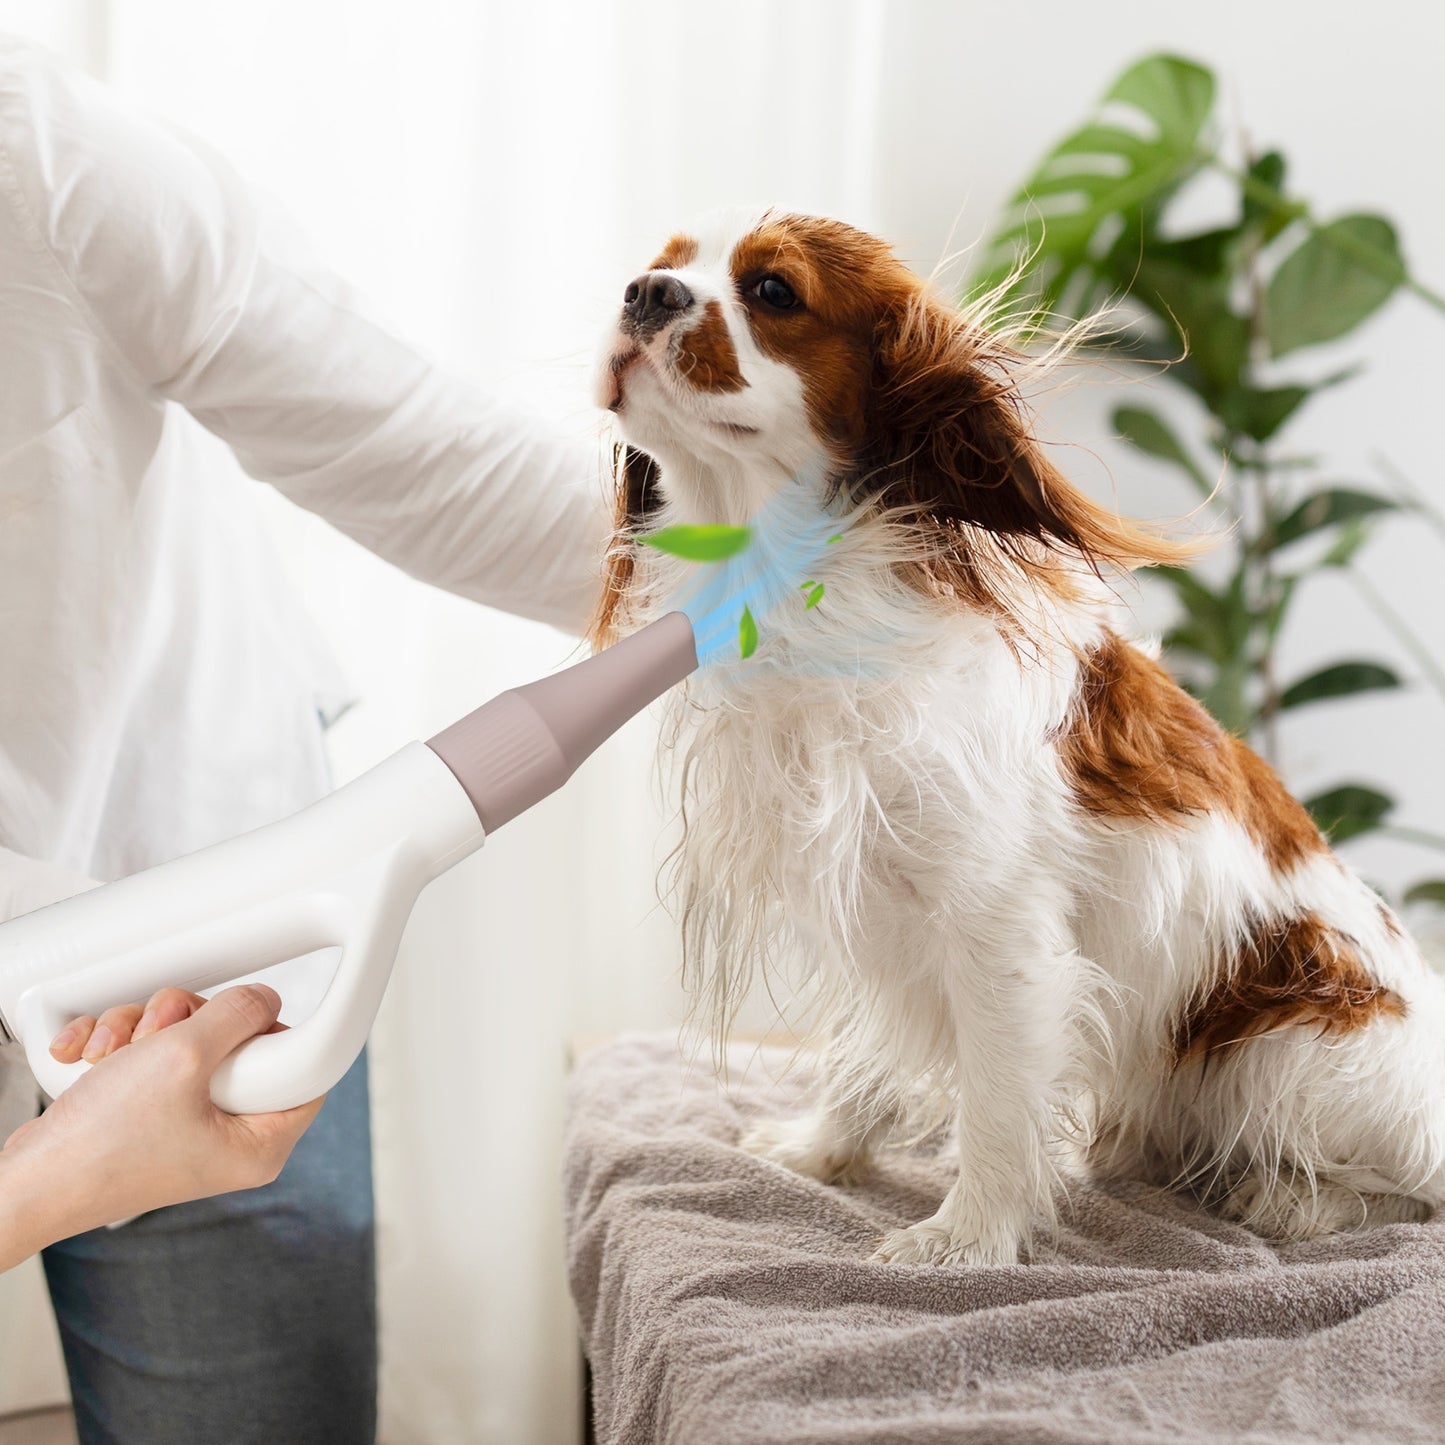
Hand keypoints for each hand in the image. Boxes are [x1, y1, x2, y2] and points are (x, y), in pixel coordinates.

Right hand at [0, 984, 323, 1268]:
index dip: (272, 1032)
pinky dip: (119, 1047)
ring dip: (145, 1029)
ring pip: (189, 1043)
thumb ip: (234, 1017)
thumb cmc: (98, 1147)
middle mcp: (227, 1138)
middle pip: (238, 1046)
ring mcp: (187, 1125)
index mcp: (258, 1144)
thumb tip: (264, 999)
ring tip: (114, 1049)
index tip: (240, 1016)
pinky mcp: (151, 1115)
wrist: (25, 1182)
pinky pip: (151, 1058)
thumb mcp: (181, 1058)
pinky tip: (90, 1056)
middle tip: (162, 1030)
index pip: (304, 1071)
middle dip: (190, 1023)